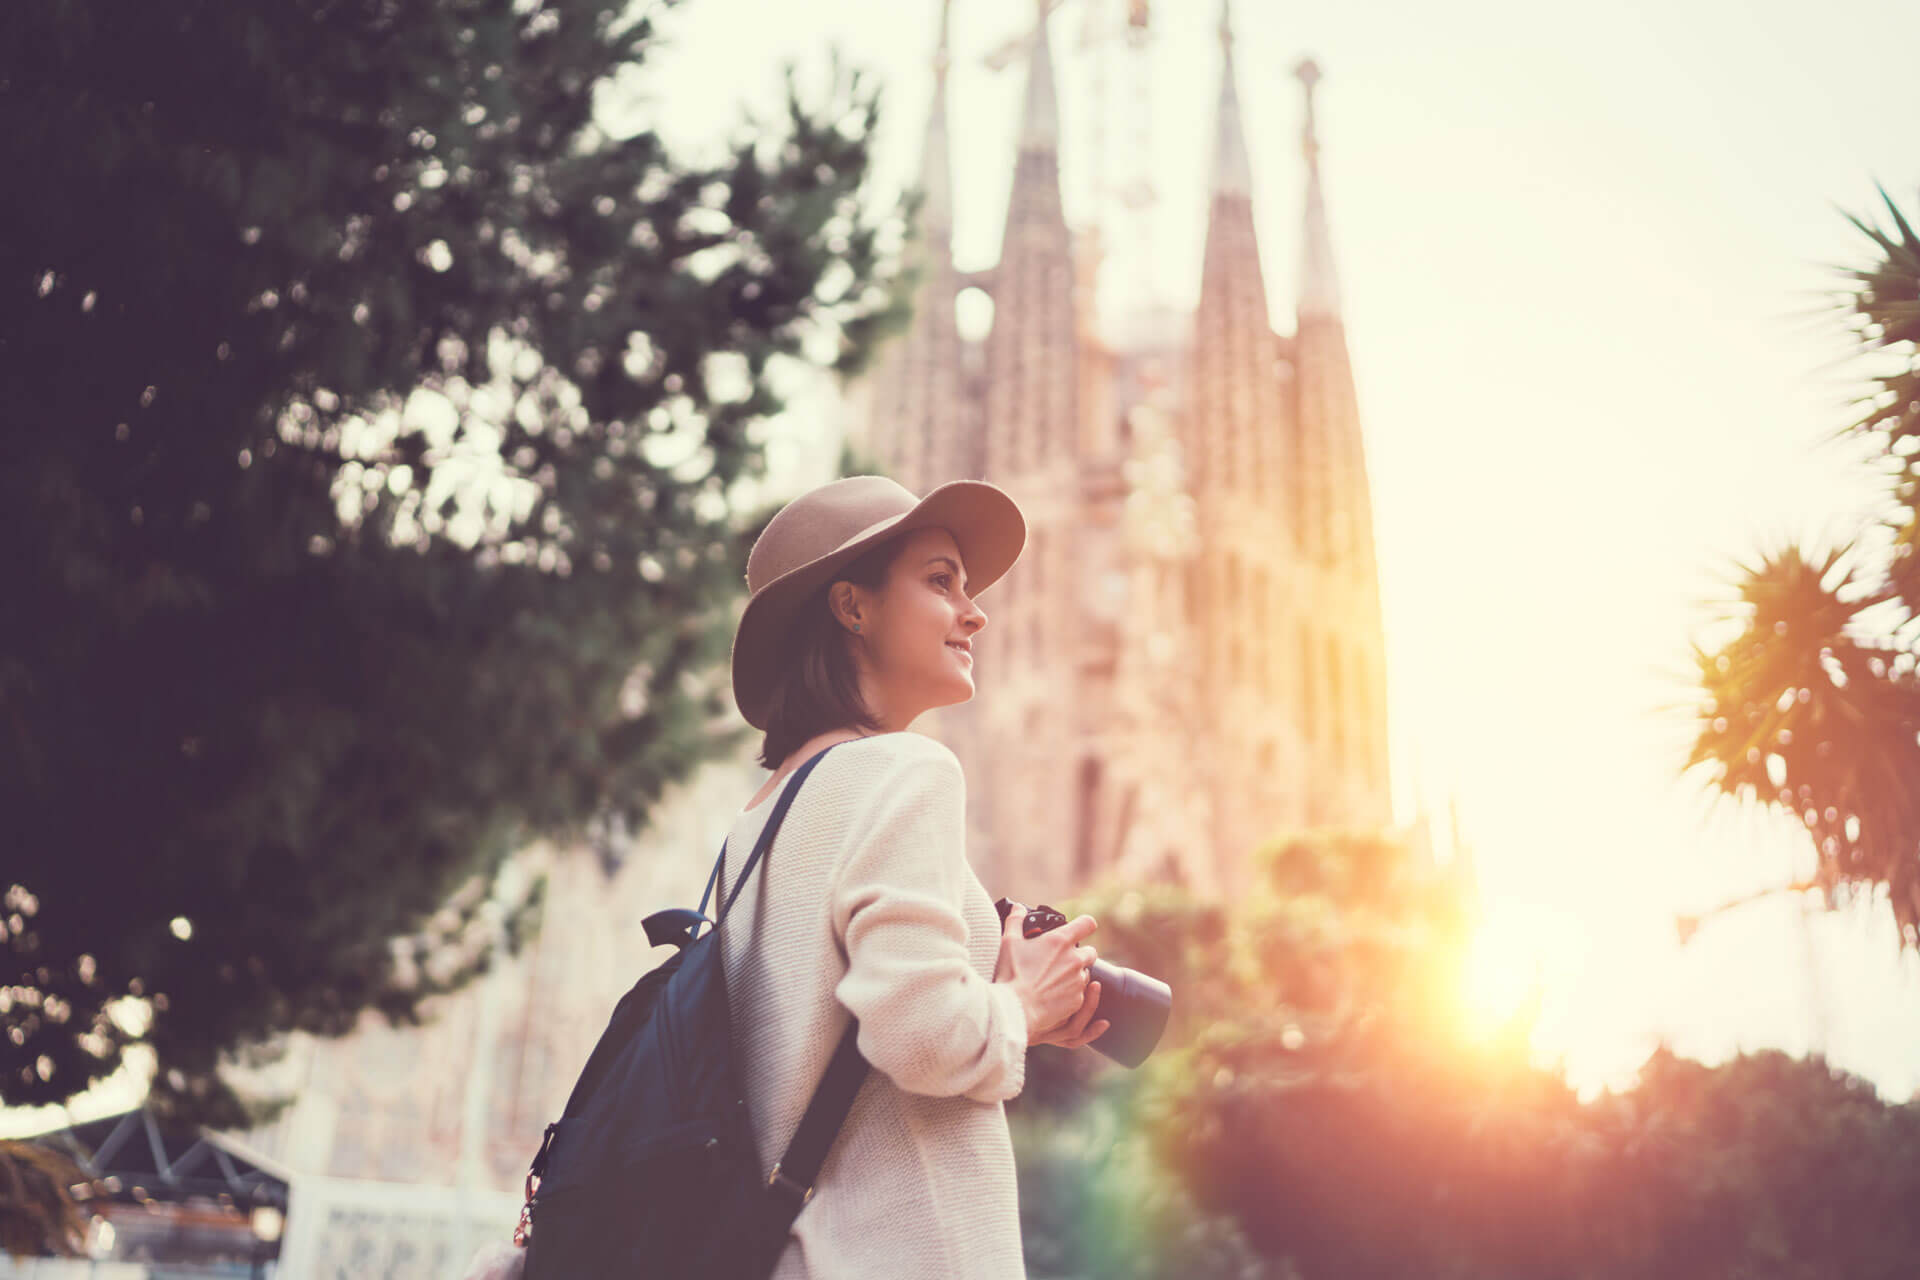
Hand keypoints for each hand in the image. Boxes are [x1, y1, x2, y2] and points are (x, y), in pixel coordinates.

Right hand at [993, 905, 1108, 1045]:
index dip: (1084, 925)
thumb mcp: (1009, 942)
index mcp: (1060, 941)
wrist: (1014, 1009)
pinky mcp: (1077, 1001)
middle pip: (1091, 951)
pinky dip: (1071, 993)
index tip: (1079, 929)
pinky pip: (1080, 994)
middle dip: (1080, 954)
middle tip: (1061, 959)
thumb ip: (1016, 921)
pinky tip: (1053, 995)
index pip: (1088, 924)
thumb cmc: (1010, 974)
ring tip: (1053, 979)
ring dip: (1075, 974)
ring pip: (1085, 974)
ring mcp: (1078, 981)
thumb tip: (1018, 908)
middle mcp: (1074, 960)